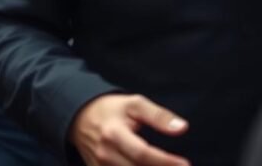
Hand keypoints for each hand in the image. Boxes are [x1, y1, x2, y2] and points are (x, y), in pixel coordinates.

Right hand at [70, 94, 189, 165]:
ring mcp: (100, 165)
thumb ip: (158, 116)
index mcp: (113, 134)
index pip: (142, 154)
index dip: (166, 162)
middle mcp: (105, 154)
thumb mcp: (134, 104)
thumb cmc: (110, 109)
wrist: (79, 116)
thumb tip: (182, 128)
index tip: (185, 164)